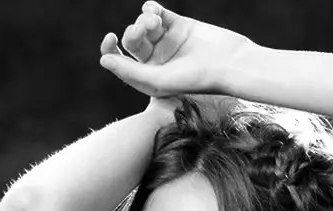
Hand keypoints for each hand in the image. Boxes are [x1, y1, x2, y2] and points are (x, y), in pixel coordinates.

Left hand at [99, 2, 253, 99]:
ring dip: (143, 19)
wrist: (230, 63)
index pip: (120, 62)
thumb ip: (129, 71)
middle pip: (132, 40)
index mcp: (149, 76)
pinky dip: (150, 8)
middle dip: (134, 32)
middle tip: (145, 29)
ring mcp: (167, 41)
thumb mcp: (159, 80)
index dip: (110, 49)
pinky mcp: (179, 24)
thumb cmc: (196, 78)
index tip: (110, 38)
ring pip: (143, 24)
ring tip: (155, 21)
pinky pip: (156, 11)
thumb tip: (103, 60)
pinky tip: (154, 11)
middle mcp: (156, 59)